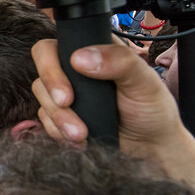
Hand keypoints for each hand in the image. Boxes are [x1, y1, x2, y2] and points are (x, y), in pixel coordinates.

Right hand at [30, 39, 194, 194]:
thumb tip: (80, 58)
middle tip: (68, 106)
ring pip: (42, 99)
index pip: (53, 47)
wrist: (150, 147)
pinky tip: (80, 139)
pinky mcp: (62, 116)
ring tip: (82, 134)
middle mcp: (75, 70)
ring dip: (58, 118)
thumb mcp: (145, 82)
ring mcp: (66, 93)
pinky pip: (45, 121)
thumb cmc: (152, 109)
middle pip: (41, 72)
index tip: (67, 91)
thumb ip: (119, 62)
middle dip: (51, 93)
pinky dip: (58, 132)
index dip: (50, 65)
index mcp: (92, 52)